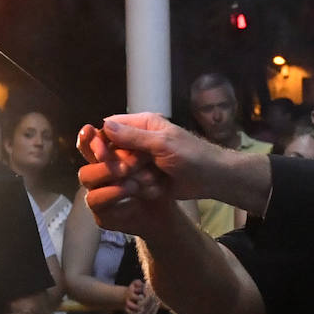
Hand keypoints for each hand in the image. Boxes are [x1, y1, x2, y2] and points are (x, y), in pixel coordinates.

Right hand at [77, 124, 195, 234]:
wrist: (212, 179)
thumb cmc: (191, 155)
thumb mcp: (162, 144)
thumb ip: (133, 137)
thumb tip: (104, 125)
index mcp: (142, 124)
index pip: (109, 128)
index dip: (101, 142)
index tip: (102, 156)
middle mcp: (138, 141)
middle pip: (111, 153)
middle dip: (123, 165)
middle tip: (141, 168)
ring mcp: (141, 161)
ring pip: (120, 173)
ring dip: (135, 179)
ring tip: (155, 179)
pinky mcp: (145, 179)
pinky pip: (131, 185)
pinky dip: (143, 189)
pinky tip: (159, 188)